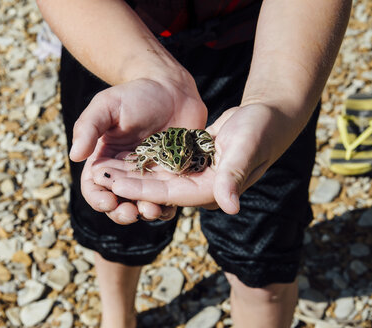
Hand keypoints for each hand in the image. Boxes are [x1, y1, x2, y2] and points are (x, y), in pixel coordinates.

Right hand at [70, 76, 207, 223]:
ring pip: (143, 204)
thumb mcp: (107, 106)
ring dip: (146, 213)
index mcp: (103, 160)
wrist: (172, 90)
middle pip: (118, 202)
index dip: (98, 199)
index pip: (95, 187)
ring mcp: (149, 177)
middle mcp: (125, 173)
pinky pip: (168, 198)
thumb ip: (89, 127)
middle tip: (131, 213)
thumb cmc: (135, 95)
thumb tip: (74, 156)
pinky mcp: (171, 176)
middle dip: (122, 213)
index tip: (107, 202)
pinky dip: (168, 206)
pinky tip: (170, 208)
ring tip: (152, 212)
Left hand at [92, 103, 299, 213]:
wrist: (271, 116)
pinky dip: (148, 161)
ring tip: (106, 166)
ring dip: (134, 173)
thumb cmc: (262, 130)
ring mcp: (198, 175)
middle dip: (130, 183)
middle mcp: (202, 187)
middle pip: (159, 189)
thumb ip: (235, 175)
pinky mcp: (196, 162)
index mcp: (212, 189)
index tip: (114, 183)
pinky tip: (127, 155)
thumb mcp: (248, 147)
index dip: (141, 190)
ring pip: (159, 177)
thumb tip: (230, 206)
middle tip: (100, 175)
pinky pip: (167, 164)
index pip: (170, 194)